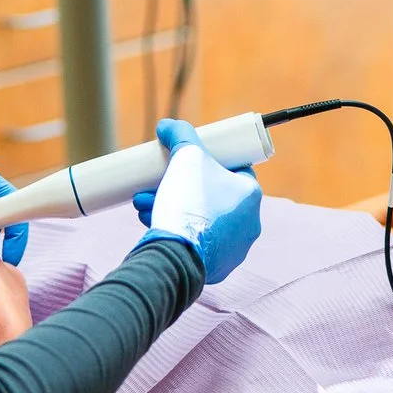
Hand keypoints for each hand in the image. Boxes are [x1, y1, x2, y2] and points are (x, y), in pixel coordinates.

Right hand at [133, 119, 263, 284]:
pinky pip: (195, 241)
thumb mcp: (186, 157)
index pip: (235, 168)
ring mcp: (234, 248)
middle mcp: (249, 223)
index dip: (209, 160)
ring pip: (199, 219)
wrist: (176, 256)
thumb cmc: (188, 203)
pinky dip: (175, 229)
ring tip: (142, 203)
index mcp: (251, 194)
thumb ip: (180, 135)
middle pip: (210, 195)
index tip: (188, 159)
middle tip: (153, 183)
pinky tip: (152, 222)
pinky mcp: (217, 267)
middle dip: (177, 186)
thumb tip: (168, 125)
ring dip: (170, 206)